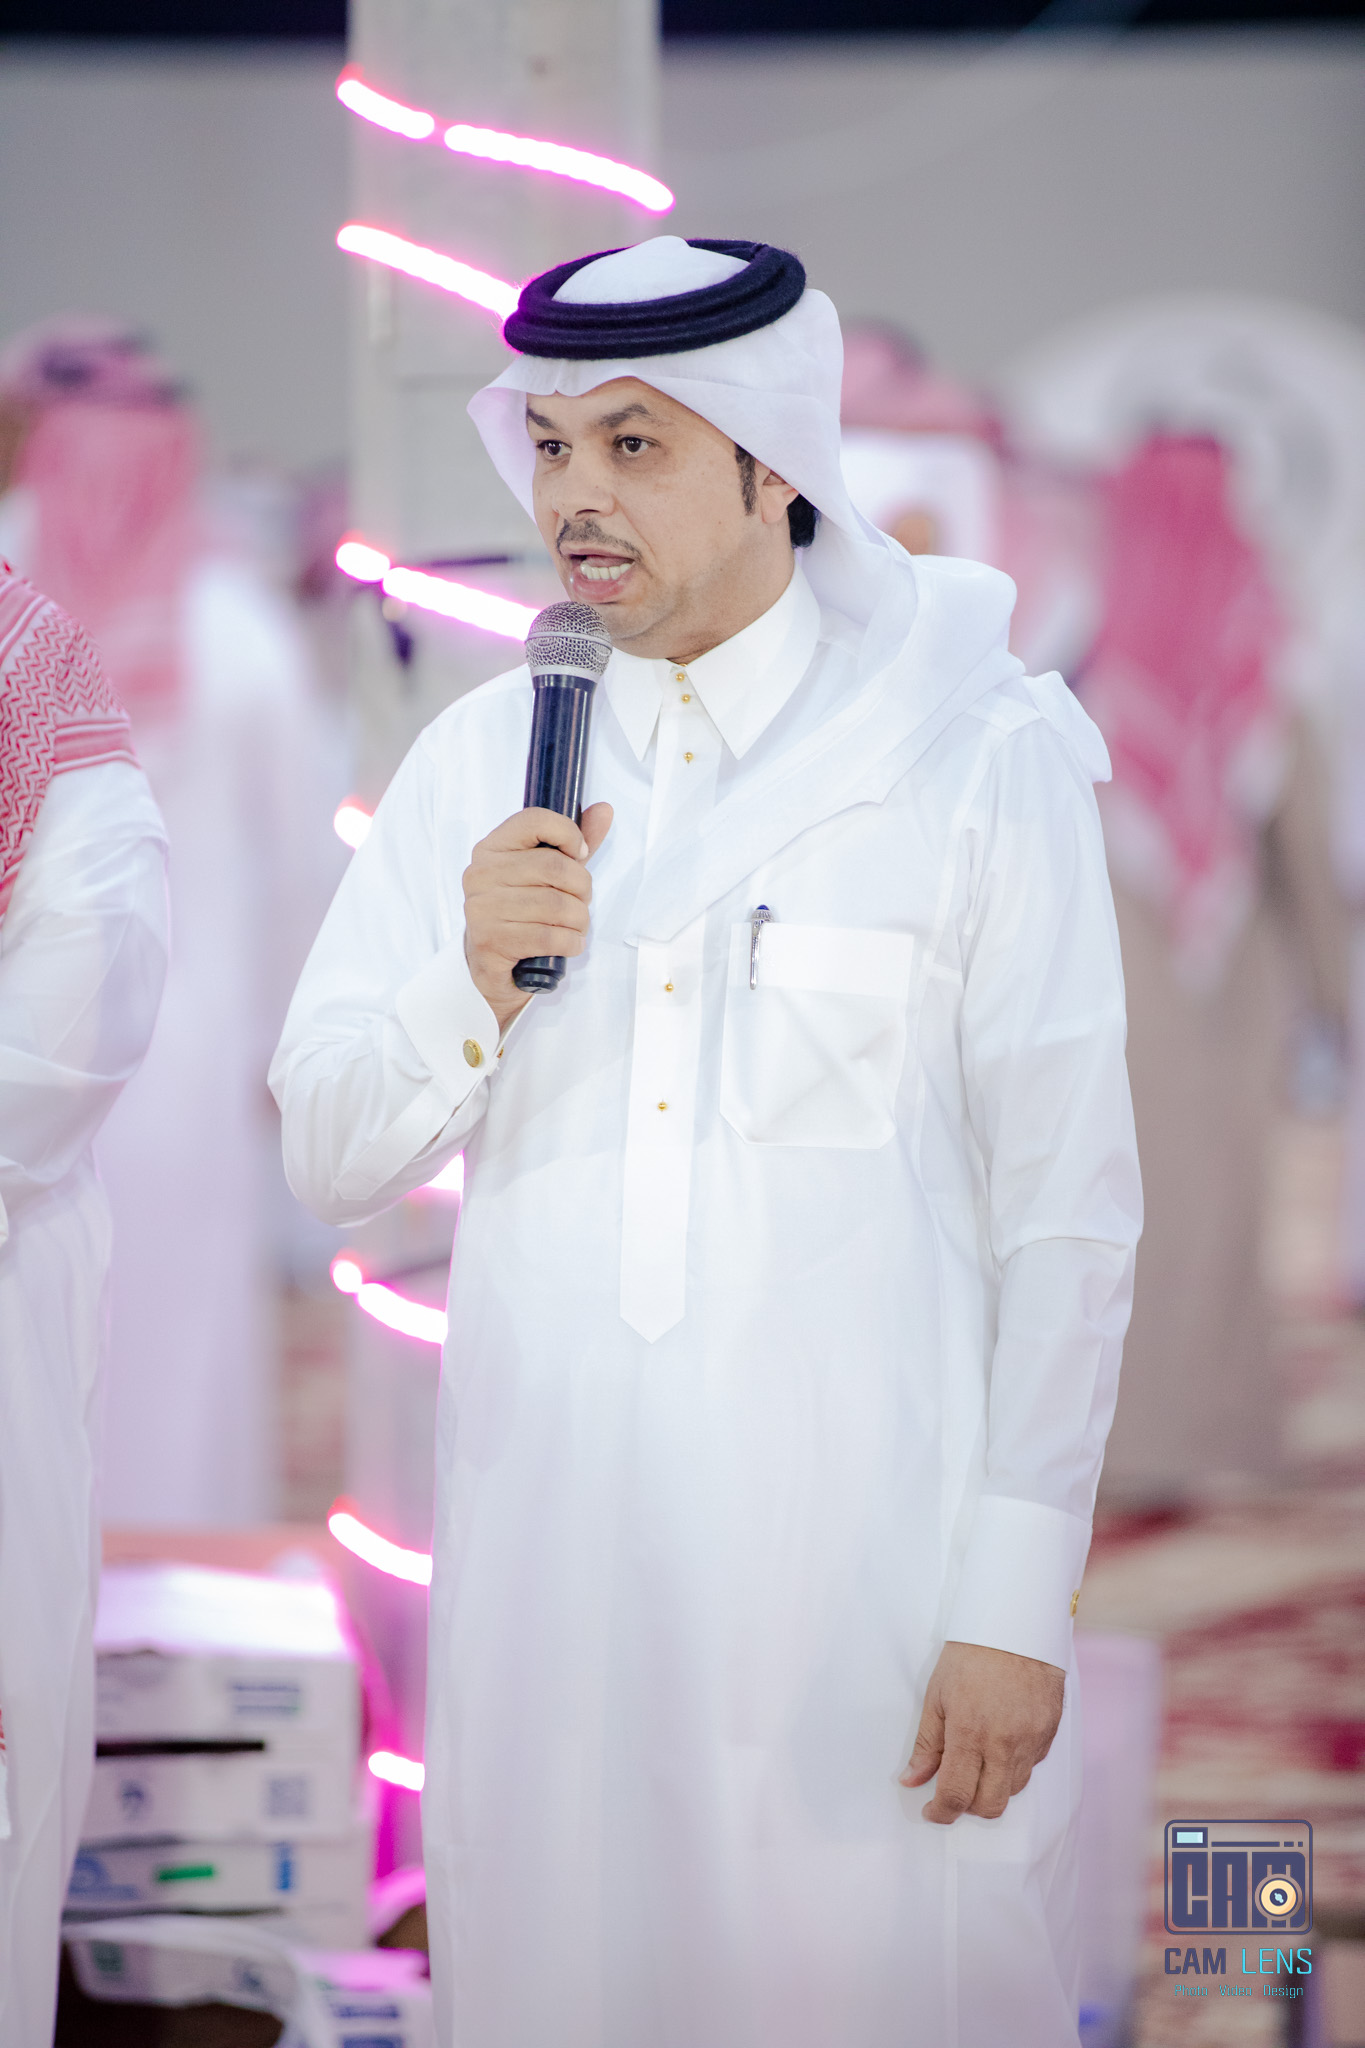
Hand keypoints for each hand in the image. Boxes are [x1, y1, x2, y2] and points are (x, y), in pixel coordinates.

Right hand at [463, 802, 612, 1032]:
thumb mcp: (548, 873)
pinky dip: (570, 942)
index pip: (535, 820)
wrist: (493, 963)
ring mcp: (481, 908)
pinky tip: (570, 944)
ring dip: (579, 920)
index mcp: (492, 847)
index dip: (569, 834)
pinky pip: (548, 936)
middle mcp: (480, 874)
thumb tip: (604, 810)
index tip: (580, 855)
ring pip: (556, 905)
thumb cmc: (524, 911)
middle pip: (554, 867)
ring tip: (576, 926)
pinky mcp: (489, 940)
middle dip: (582, 888)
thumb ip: (574, 842)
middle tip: (582, 902)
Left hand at [900, 1640, 1064, 1823]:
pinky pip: (1031, 1768)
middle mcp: (1004, 1745)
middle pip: (990, 1805)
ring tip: (978, 1765)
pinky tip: (1001, 1746)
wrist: (1016, 1625)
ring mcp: (1031, 1741)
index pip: (956, 1795)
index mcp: (970, 1734)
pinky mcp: (1049, 1734)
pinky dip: (1013, 1768)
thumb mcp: (936, 1695)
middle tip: (954, 1789)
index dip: (941, 1812)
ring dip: (993, 1789)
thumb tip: (911, 1780)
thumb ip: (926, 1744)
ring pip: (1013, 1791)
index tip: (931, 1811)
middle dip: (968, 1807)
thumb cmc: (970, 1655)